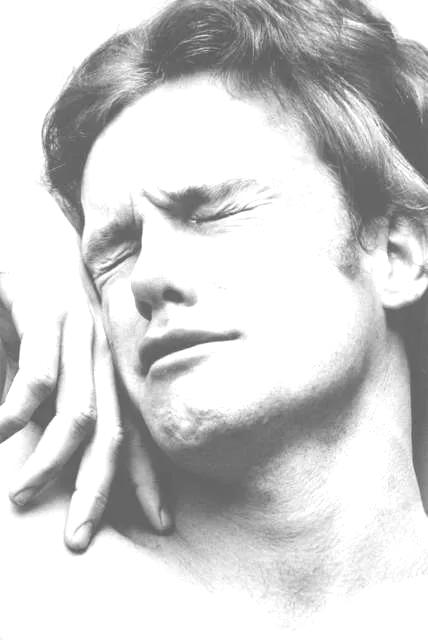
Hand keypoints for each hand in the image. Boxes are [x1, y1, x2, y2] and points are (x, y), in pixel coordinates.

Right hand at [0, 265, 171, 550]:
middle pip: (113, 433)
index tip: (158, 522)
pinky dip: (19, 407)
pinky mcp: (46, 312)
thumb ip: (61, 396)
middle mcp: (102, 355)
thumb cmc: (40, 296)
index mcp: (107, 366)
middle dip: (100, 489)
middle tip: (79, 538)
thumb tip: (51, 447)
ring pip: (79, 412)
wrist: (29, 228)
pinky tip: (0, 432)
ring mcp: (78, 334)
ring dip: (50, 459)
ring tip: (22, 494)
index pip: (136, 431)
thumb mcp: (56, 352)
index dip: (147, 478)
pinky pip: (39, 372)